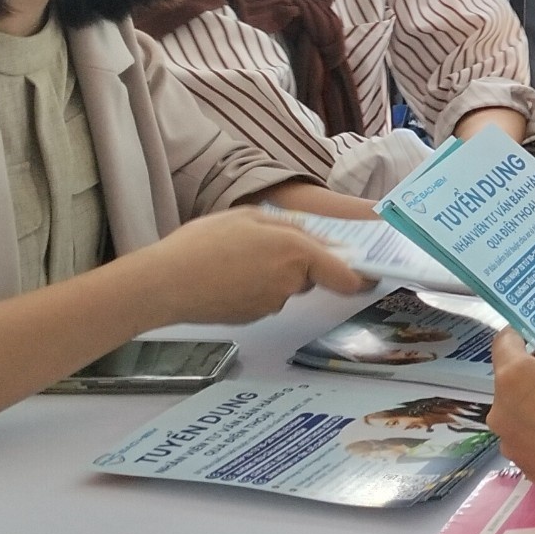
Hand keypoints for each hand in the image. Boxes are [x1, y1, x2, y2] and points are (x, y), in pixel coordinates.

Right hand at [136, 213, 367, 326]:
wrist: (166, 282)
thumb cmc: (205, 242)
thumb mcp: (250, 216)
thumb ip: (289, 228)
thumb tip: (317, 241)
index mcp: (295, 251)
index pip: (343, 274)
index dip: (359, 276)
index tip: (368, 275)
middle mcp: (289, 282)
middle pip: (310, 275)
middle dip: (299, 262)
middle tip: (265, 243)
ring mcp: (270, 304)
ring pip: (285, 286)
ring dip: (273, 273)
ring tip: (236, 256)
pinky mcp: (252, 317)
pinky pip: (265, 297)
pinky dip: (254, 287)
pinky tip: (227, 274)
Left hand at [488, 330, 534, 498]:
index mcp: (513, 376)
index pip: (503, 344)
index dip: (520, 336)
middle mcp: (501, 411)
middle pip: (509, 382)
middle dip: (530, 375)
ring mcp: (511, 444)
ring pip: (517, 414)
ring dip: (534, 407)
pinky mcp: (526, 468)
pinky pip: (528, 441)